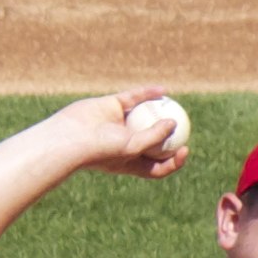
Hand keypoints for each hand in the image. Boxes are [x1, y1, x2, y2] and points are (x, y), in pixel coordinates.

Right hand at [54, 86, 189, 179]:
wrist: (72, 137)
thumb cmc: (102, 150)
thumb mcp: (133, 147)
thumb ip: (154, 136)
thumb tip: (174, 122)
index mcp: (131, 163)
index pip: (157, 167)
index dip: (174, 161)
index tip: (185, 149)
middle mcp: (125, 145)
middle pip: (154, 141)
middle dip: (170, 135)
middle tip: (186, 125)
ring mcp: (119, 125)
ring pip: (145, 118)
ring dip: (160, 112)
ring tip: (176, 106)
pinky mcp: (112, 107)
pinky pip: (133, 98)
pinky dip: (148, 94)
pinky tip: (163, 90)